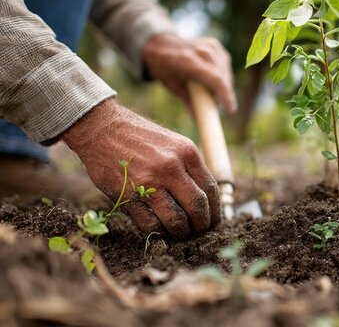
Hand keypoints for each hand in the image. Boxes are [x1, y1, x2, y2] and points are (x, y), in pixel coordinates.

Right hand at [63, 99, 219, 238]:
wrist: (101, 128)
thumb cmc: (139, 137)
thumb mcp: (172, 143)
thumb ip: (189, 167)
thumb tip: (205, 198)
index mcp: (187, 152)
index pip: (211, 189)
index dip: (215, 210)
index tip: (213, 220)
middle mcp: (172, 167)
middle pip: (198, 206)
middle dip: (202, 225)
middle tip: (199, 231)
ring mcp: (149, 182)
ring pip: (176, 220)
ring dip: (181, 232)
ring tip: (180, 233)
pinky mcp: (128, 196)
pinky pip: (150, 224)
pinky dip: (158, 232)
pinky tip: (159, 230)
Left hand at [142, 33, 236, 113]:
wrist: (161, 44)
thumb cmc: (165, 68)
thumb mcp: (173, 87)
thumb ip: (188, 102)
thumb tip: (200, 122)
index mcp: (187, 61)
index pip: (215, 79)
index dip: (226, 95)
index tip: (230, 110)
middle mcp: (201, 50)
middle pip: (223, 76)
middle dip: (226, 93)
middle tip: (224, 107)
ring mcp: (209, 45)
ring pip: (226, 71)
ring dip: (226, 85)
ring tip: (218, 94)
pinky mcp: (214, 44)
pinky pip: (225, 64)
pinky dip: (224, 74)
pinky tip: (217, 80)